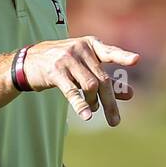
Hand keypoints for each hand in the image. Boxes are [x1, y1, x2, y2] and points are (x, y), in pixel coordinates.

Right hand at [22, 35, 139, 125]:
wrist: (28, 61)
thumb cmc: (62, 64)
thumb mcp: (85, 67)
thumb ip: (107, 79)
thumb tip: (130, 94)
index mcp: (90, 45)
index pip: (110, 52)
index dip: (123, 56)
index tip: (136, 60)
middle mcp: (80, 50)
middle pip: (102, 79)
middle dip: (110, 102)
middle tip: (115, 121)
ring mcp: (67, 60)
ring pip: (90, 86)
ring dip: (94, 103)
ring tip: (93, 110)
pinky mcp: (55, 72)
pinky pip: (71, 91)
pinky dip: (80, 105)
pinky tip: (87, 115)